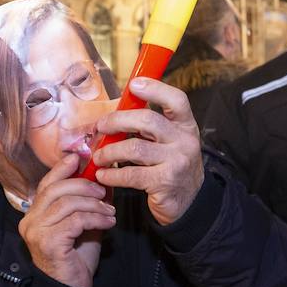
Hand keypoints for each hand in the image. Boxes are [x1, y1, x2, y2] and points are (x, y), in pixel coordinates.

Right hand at [18, 153, 114, 286]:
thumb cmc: (76, 258)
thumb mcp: (84, 225)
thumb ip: (88, 204)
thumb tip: (103, 180)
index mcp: (34, 214)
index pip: (46, 185)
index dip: (61, 169)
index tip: (79, 158)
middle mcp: (30, 221)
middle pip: (54, 190)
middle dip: (82, 185)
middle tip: (103, 190)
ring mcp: (36, 232)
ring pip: (66, 203)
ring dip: (93, 203)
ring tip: (110, 210)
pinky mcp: (48, 242)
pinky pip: (75, 220)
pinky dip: (95, 217)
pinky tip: (108, 221)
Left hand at [92, 77, 204, 225]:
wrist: (187, 201)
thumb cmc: (171, 165)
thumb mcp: (169, 141)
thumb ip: (149, 126)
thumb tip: (114, 112)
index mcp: (185, 125)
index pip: (176, 100)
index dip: (155, 89)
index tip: (134, 85)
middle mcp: (184, 141)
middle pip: (148, 120)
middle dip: (117, 120)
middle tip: (100, 127)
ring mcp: (177, 162)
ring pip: (135, 148)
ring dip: (110, 151)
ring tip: (99, 156)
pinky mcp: (165, 183)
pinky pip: (131, 175)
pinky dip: (112, 174)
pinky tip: (103, 174)